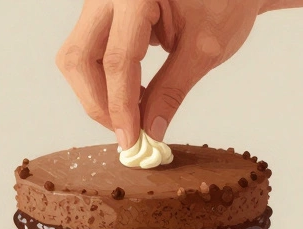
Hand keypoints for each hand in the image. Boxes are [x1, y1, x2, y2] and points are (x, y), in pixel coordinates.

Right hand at [55, 0, 262, 147]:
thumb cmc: (224, 1)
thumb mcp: (204, 49)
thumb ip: (172, 90)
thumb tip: (149, 130)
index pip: (117, 60)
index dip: (121, 107)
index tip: (131, 140)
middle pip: (79, 58)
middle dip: (99, 102)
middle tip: (125, 131)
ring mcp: (101, 2)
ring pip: (78, 57)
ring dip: (99, 93)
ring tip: (132, 114)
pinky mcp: (102, 13)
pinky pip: (88, 51)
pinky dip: (105, 79)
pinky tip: (131, 94)